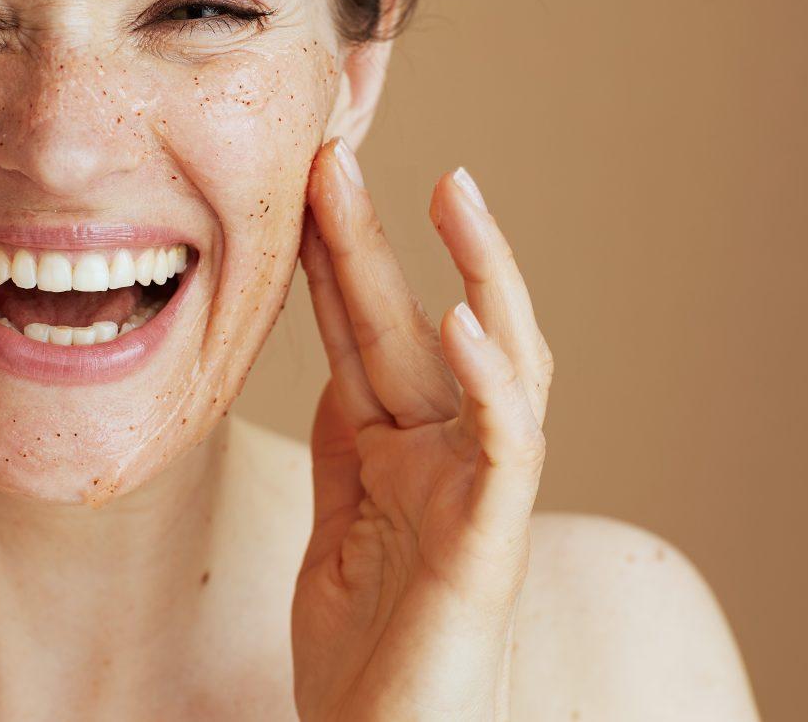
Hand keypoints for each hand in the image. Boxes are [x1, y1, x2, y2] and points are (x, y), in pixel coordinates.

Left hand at [291, 139, 553, 721]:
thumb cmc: (371, 654)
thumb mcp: (338, 525)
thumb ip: (347, 445)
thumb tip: (337, 366)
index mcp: (403, 447)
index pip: (363, 331)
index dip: (334, 256)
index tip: (300, 182)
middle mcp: (449, 454)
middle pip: (415, 324)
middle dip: (374, 238)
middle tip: (333, 153)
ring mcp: (478, 491)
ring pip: (498, 361)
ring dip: (480, 273)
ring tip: (455, 191)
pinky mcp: (492, 541)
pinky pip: (507, 448)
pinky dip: (494, 382)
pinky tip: (466, 319)